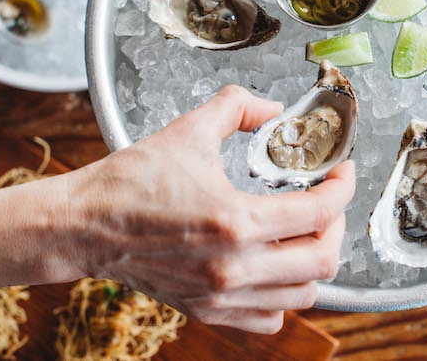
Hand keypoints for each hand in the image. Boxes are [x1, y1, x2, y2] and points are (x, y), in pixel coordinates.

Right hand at [73, 85, 355, 333]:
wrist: (83, 224)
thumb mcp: (190, 129)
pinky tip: (275, 268)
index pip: (319, 211)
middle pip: (322, 260)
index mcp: (236, 221)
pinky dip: (285, 296)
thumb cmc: (130, 182)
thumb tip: (274, 110)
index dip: (343, 188)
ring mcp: (222, 295)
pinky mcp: (207, 309)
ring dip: (314, 261)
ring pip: (303, 295)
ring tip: (305, 234)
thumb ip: (239, 108)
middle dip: (336, 226)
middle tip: (327, 202)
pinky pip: (269, 319)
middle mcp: (234, 267)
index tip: (342, 173)